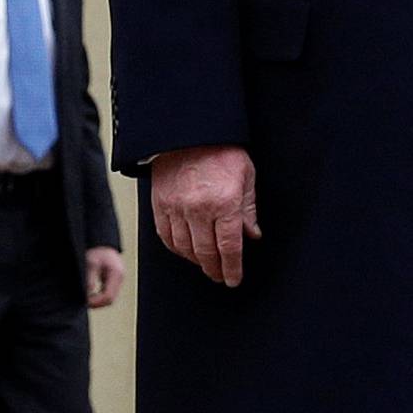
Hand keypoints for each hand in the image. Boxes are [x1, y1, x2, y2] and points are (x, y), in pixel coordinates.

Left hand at [84, 247, 124, 309]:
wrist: (102, 245)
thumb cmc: (97, 252)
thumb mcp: (91, 264)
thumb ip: (90, 280)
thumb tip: (87, 295)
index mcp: (116, 274)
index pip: (108, 296)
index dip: (96, 302)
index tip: (85, 301)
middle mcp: (120, 278)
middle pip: (110, 300)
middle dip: (97, 303)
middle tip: (84, 302)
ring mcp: (119, 280)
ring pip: (110, 298)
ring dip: (98, 300)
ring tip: (87, 298)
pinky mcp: (115, 281)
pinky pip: (109, 293)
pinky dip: (100, 296)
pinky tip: (91, 294)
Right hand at [150, 146, 258, 287]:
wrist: (189, 132)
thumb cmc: (222, 150)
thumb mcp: (246, 175)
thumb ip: (249, 208)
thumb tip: (252, 235)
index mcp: (225, 203)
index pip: (229, 247)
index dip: (232, 268)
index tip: (233, 280)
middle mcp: (199, 209)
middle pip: (205, 252)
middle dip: (215, 269)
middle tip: (220, 276)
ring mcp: (176, 208)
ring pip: (184, 248)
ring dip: (196, 261)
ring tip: (206, 265)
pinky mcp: (160, 204)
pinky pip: (166, 236)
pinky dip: (176, 248)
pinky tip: (185, 251)